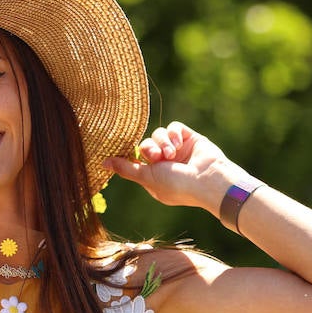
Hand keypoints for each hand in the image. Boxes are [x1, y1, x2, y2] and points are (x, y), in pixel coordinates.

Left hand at [104, 121, 252, 212]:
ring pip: (158, 134)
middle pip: (146, 145)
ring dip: (162, 142)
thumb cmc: (177, 185)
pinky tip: (179, 144)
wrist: (209, 179)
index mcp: (154, 177)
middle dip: (149, 149)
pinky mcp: (189, 138)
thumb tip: (103, 162)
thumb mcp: (148, 178)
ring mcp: (178, 150)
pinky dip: (174, 134)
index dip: (133, 155)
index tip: (131, 153)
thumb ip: (126, 168)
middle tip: (157, 157)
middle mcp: (165, 163)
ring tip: (171, 154)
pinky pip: (174, 127)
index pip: (136, 160)